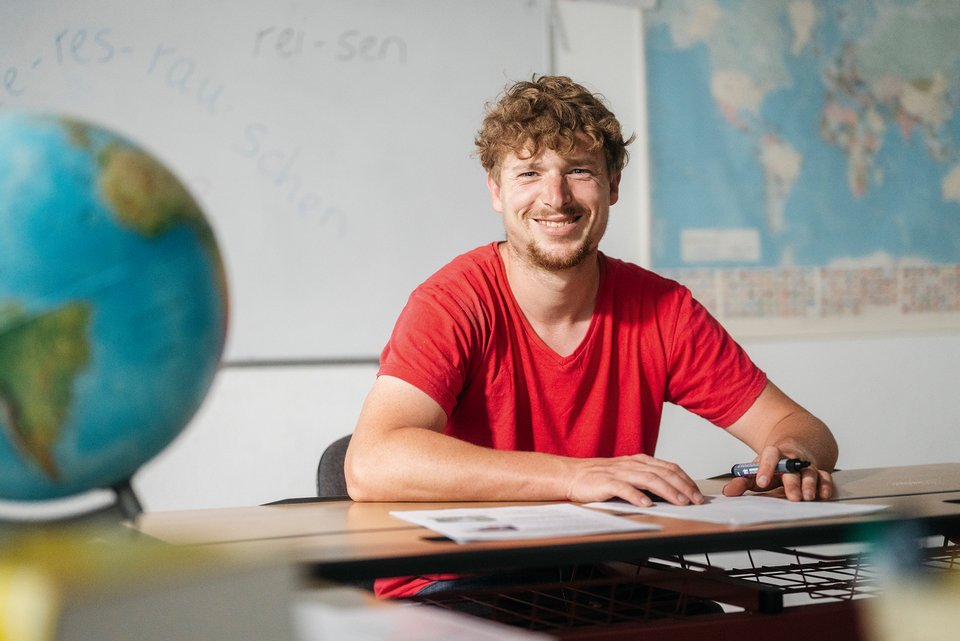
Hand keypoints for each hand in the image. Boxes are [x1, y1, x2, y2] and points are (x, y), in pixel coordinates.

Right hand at [566, 454, 704, 506]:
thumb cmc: (599, 478)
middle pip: (663, 473)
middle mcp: (632, 464)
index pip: (669, 468)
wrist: (571, 475)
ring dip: (668, 491)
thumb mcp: (627, 474)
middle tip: (696, 500)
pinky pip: (624, 488)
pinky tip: (648, 504)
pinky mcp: (606, 483)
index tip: (697, 493)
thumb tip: (670, 492)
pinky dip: (637, 496)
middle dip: (683, 486)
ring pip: (649, 479)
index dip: (686, 480)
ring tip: (680, 502)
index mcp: (639, 461)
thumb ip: (646, 480)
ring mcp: (619, 473)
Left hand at [722, 446, 833, 500]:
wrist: (796, 447)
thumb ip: (742, 481)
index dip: (766, 468)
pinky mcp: (819, 472)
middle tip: (792, 497)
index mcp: (774, 455)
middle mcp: (792, 459)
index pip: (770, 456)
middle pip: (792, 469)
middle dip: (793, 484)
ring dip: (810, 485)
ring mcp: (807, 465)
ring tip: (807, 497)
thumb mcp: (757, 470)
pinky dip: (825, 486)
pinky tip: (823, 495)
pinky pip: (825, 477)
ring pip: (810, 473)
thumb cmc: (775, 465)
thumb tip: (728, 492)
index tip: (762, 482)